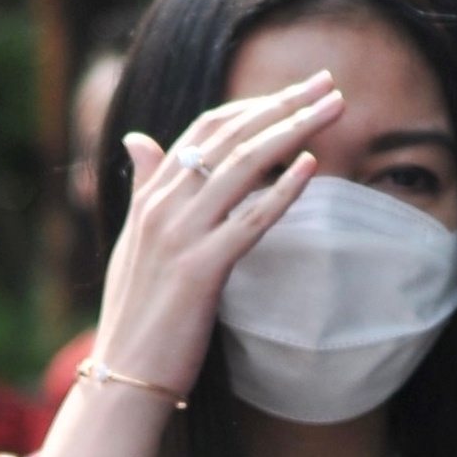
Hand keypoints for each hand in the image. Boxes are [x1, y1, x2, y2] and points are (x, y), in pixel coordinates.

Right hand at [93, 70, 343, 398]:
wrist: (122, 373)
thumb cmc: (135, 313)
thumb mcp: (134, 241)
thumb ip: (143, 187)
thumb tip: (137, 138)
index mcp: (150, 198)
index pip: (204, 131)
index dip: (253, 104)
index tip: (296, 89)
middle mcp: (162, 208)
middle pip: (229, 137)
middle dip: (283, 104)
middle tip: (328, 83)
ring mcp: (179, 237)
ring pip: (243, 166)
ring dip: (293, 130)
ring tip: (333, 110)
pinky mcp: (199, 271)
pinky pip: (250, 220)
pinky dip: (282, 189)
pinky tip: (312, 166)